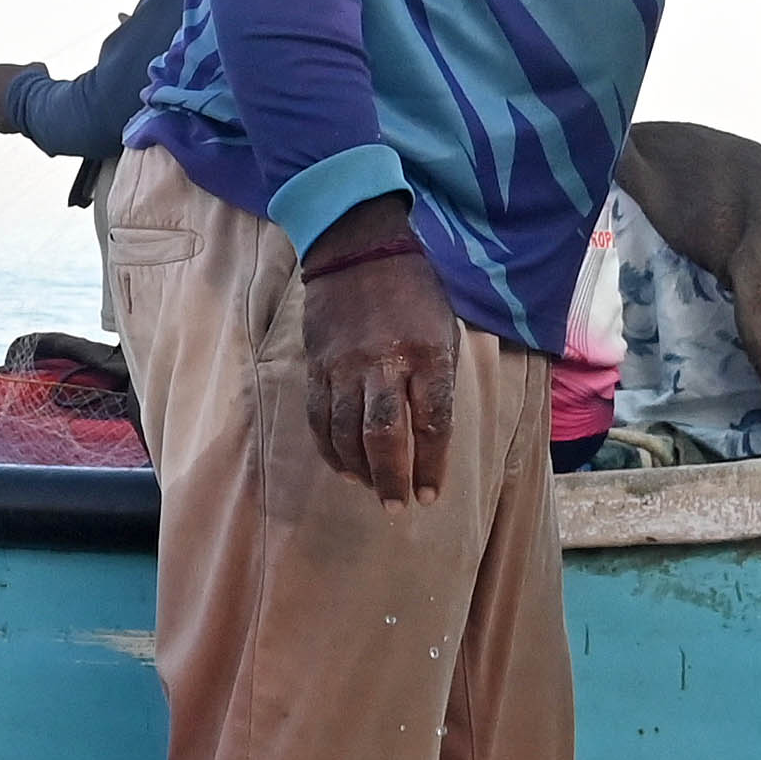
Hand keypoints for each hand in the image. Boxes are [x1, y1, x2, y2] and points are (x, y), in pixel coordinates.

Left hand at [0, 61, 44, 137]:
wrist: (31, 101)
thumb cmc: (31, 82)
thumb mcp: (36, 68)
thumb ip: (31, 69)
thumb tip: (36, 71)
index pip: (2, 77)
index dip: (16, 81)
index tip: (26, 83)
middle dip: (10, 96)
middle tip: (25, 97)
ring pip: (0, 110)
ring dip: (11, 109)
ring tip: (28, 108)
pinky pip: (6, 123)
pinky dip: (15, 122)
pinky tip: (27, 118)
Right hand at [300, 202, 457, 505]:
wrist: (357, 251)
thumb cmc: (413, 293)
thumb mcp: (443, 331)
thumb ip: (436, 381)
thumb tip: (428, 437)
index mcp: (426, 354)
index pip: (432, 422)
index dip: (431, 465)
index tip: (430, 495)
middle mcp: (383, 364)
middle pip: (385, 436)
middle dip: (392, 479)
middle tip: (397, 508)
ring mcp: (344, 367)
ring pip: (347, 434)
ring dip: (361, 470)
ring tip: (373, 490)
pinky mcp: (317, 368)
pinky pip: (320, 420)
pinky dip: (331, 450)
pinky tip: (344, 467)